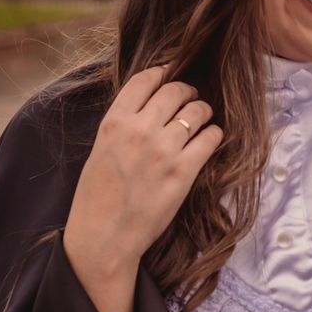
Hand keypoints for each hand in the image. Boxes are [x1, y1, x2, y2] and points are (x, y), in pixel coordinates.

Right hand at [63, 66, 222, 311]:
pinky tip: (210, 138)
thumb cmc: (97, 198)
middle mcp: (140, 130)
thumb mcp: (100, 150)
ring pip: (197, 110)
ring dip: (203, 111)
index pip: (145, 80)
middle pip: (175, 91)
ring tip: (202, 118)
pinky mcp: (184, 170)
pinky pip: (211, 137)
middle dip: (187, 91)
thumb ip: (123, 125)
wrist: (104, 238)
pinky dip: (214, 133)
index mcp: (114, 123)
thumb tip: (149, 105)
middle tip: (191, 98)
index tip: (169, 75)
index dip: (162, 73)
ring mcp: (164, 149)